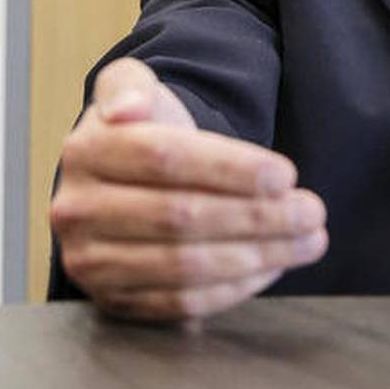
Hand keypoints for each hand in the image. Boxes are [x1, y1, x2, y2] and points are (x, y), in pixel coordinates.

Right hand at [49, 58, 327, 321]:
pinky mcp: (112, 301)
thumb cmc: (141, 133)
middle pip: (180, 217)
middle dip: (257, 217)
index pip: (164, 159)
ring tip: (307, 240)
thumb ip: (129, 85)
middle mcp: (78, 210)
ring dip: (257, 257)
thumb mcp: (131, 88)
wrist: (117, 181)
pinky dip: (233, 290)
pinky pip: (179, 304)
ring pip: (184, 266)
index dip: (230, 169)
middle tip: (312, 212)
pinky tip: (272, 268)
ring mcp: (90, 262)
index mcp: (86, 150)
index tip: (286, 174)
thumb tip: (127, 109)